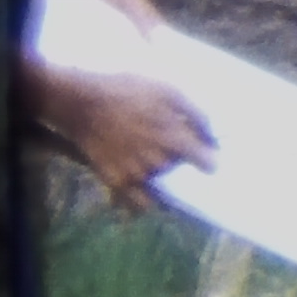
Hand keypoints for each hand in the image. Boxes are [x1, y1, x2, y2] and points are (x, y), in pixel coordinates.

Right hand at [25, 62, 213, 206]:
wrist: (81, 101)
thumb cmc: (126, 91)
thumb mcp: (168, 91)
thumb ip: (197, 115)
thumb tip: (215, 139)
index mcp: (174, 139)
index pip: (207, 163)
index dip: (209, 159)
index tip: (206, 157)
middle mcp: (157, 162)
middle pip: (182, 172)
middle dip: (179, 162)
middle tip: (165, 147)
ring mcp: (136, 174)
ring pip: (164, 187)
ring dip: (163, 179)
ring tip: (149, 160)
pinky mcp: (116, 182)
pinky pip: (140, 204)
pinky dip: (145, 202)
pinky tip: (146, 190)